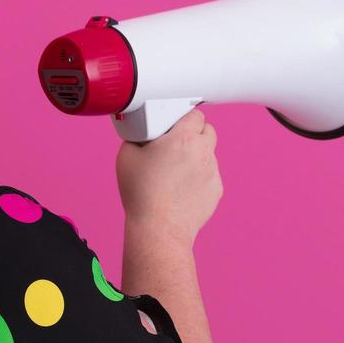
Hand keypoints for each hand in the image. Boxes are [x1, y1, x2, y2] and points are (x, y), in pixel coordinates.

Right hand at [115, 106, 223, 239]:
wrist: (159, 228)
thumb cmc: (142, 193)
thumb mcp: (127, 155)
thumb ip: (138, 136)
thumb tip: (142, 132)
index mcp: (183, 138)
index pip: (195, 114)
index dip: (183, 117)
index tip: (174, 124)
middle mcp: (203, 152)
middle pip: (208, 130)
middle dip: (194, 133)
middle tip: (176, 144)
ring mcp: (213, 172)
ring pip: (209, 153)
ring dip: (196, 155)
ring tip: (175, 170)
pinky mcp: (216, 190)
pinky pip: (210, 175)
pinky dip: (199, 176)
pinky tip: (182, 188)